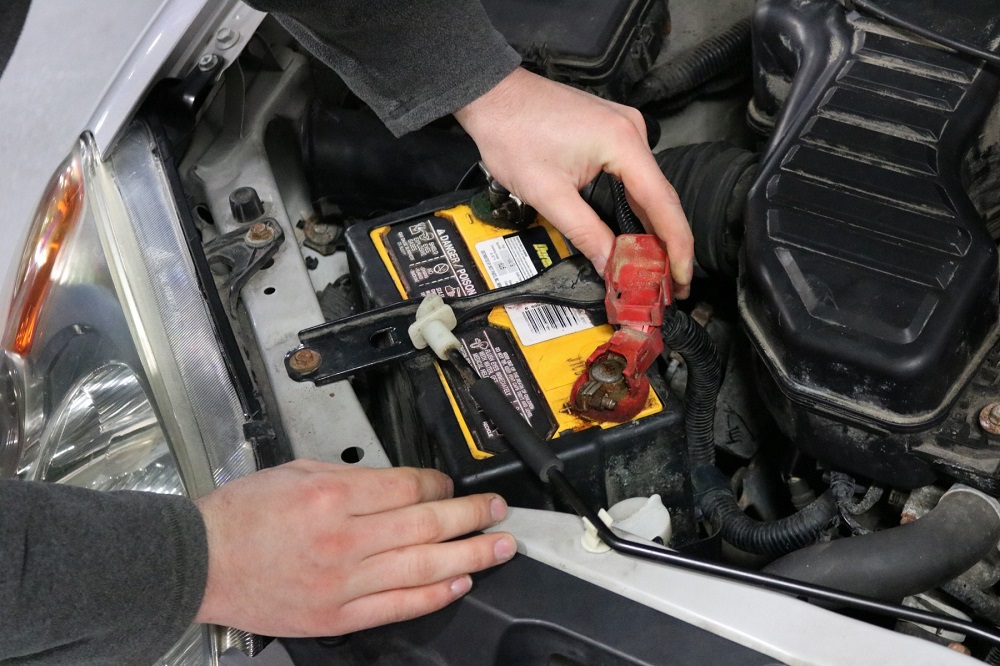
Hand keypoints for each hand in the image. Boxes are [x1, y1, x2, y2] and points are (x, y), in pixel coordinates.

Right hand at [193, 460, 514, 635]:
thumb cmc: (242, 515)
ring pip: (422, 567)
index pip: (408, 487)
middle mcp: (343, 540)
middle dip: (471, 516)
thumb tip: (402, 484)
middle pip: (427, 525)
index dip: (439, 484)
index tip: (450, 483)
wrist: (199, 564)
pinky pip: (397, 605)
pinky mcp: (336, 616)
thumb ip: (354, 477)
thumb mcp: (297, 472)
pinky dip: (433, 595)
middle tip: (497, 511)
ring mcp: (342, 583)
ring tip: (499, 546)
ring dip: (470, 555)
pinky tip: (460, 583)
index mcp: (333, 497)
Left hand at [455, 67, 693, 298]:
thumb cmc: (512, 134)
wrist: (492, 94)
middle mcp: (633, 131)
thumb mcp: (548, 194)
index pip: (663, 205)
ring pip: (648, 188)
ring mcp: (624, 128)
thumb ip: (585, 233)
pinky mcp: (611, 132)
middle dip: (668, 245)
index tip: (682, 280)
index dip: (677, 248)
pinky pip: (634, 175)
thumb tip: (611, 267)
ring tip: (657, 268)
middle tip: (671, 286)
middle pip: (662, 198)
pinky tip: (637, 233)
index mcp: (623, 143)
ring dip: (652, 228)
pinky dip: (637, 206)